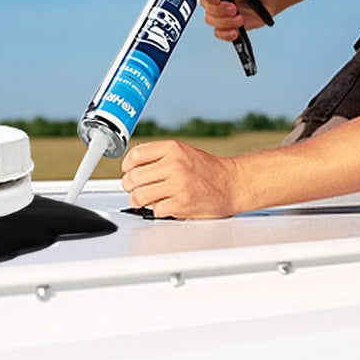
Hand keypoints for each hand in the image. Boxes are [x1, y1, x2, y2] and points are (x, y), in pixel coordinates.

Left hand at [121, 139, 244, 218]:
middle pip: (133, 178)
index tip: (128, 172)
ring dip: (139, 202)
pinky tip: (164, 207)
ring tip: (145, 201)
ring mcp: (177, 184)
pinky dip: (156, 211)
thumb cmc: (209, 171)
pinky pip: (154, 210)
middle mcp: (174, 164)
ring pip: (139, 196)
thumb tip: (132, 170)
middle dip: (130, 187)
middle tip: (135, 190)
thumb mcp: (184, 153)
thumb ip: (159, 158)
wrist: (233, 184)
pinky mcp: (181, 203)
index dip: (127, 167)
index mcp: (173, 148)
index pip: (136, 155)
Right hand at [201, 0, 276, 43]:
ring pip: (210, 19)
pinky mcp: (227, 24)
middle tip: (234, 9)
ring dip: (224, 22)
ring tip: (240, 19)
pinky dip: (225, 34)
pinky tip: (235, 32)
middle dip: (219, 9)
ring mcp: (220, 11)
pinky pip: (218, 32)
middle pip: (206, 5)